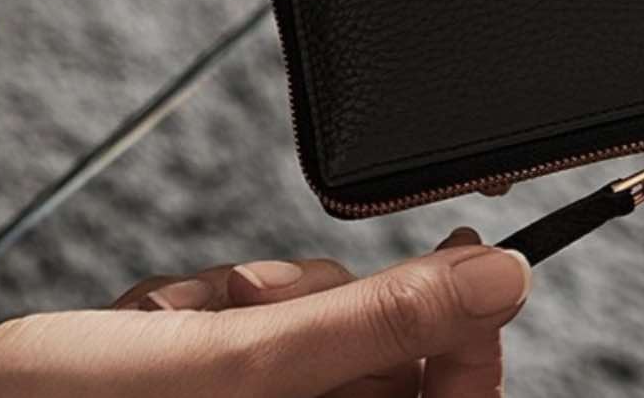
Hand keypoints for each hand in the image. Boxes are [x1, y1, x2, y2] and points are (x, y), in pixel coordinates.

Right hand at [0, 230, 529, 397]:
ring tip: (166, 316)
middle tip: (249, 301)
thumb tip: (504, 279)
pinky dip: (198, 306)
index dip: (461, 333)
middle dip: (320, 307)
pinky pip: (239, 325)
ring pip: (303, 326)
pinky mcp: (192, 382)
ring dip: (244, 299)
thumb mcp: (235, 368)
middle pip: (378, 357)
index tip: (458, 260)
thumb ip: (375, 322)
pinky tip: (139, 318)